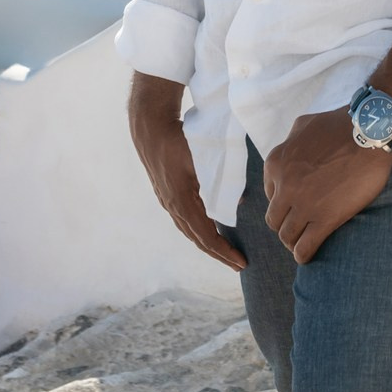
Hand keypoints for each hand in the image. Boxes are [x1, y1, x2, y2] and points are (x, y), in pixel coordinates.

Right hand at [127, 72, 242, 270]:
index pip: (205, 236)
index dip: (223, 251)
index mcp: (182, 201)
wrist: (151, 127)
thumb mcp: (204, 158)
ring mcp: (167, 201)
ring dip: (208, 244)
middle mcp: (173, 206)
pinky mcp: (167, 194)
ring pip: (190, 231)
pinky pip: (185, 220)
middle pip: (197, 239)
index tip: (240, 262)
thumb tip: (240, 202)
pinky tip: (209, 230)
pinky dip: (199, 230)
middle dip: (219, 254)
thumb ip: (223, 180)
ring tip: (226, 252)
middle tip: (239, 264)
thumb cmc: (179, 139)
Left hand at [263, 106, 391, 263]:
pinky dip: (303, 254)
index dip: (282, 203)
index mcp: (276, 164)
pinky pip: (305, 246)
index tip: (293, 207)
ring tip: (301, 243)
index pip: (269, 194)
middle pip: (274, 219)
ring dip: (292, 242)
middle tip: (297, 226)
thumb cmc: (340, 125)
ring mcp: (304, 205)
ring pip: (286, 235)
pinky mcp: (325, 219)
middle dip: (284, 225)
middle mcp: (284, 186)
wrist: (369, 133)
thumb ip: (290, 141)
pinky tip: (307, 255)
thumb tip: (288, 152)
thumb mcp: (304, 124)